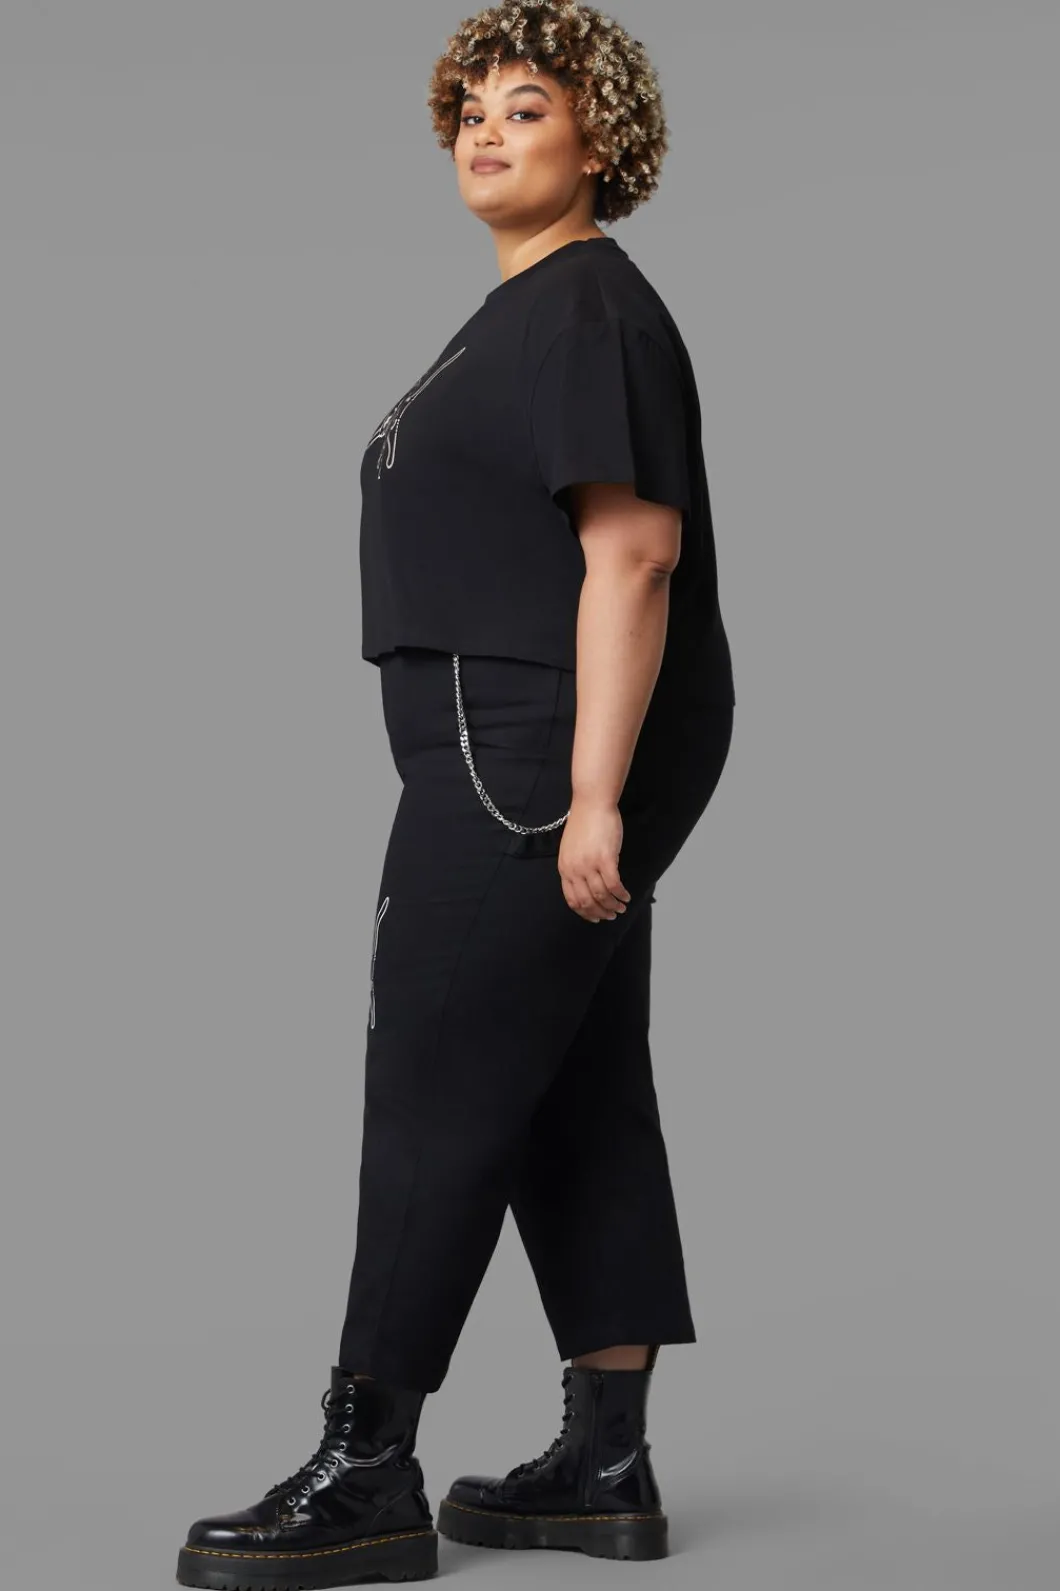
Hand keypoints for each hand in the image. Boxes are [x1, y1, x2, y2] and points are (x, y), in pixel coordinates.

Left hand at [557, 794, 631, 922]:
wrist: (592, 803)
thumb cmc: (584, 823)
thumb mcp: (571, 849)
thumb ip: (576, 867)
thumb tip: (586, 885)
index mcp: (565, 869)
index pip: (572, 900)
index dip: (585, 912)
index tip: (596, 917)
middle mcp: (575, 870)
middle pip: (587, 902)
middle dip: (601, 912)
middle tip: (612, 915)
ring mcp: (590, 865)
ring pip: (602, 896)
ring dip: (613, 905)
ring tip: (622, 907)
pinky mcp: (606, 859)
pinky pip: (614, 885)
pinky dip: (621, 894)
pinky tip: (626, 896)